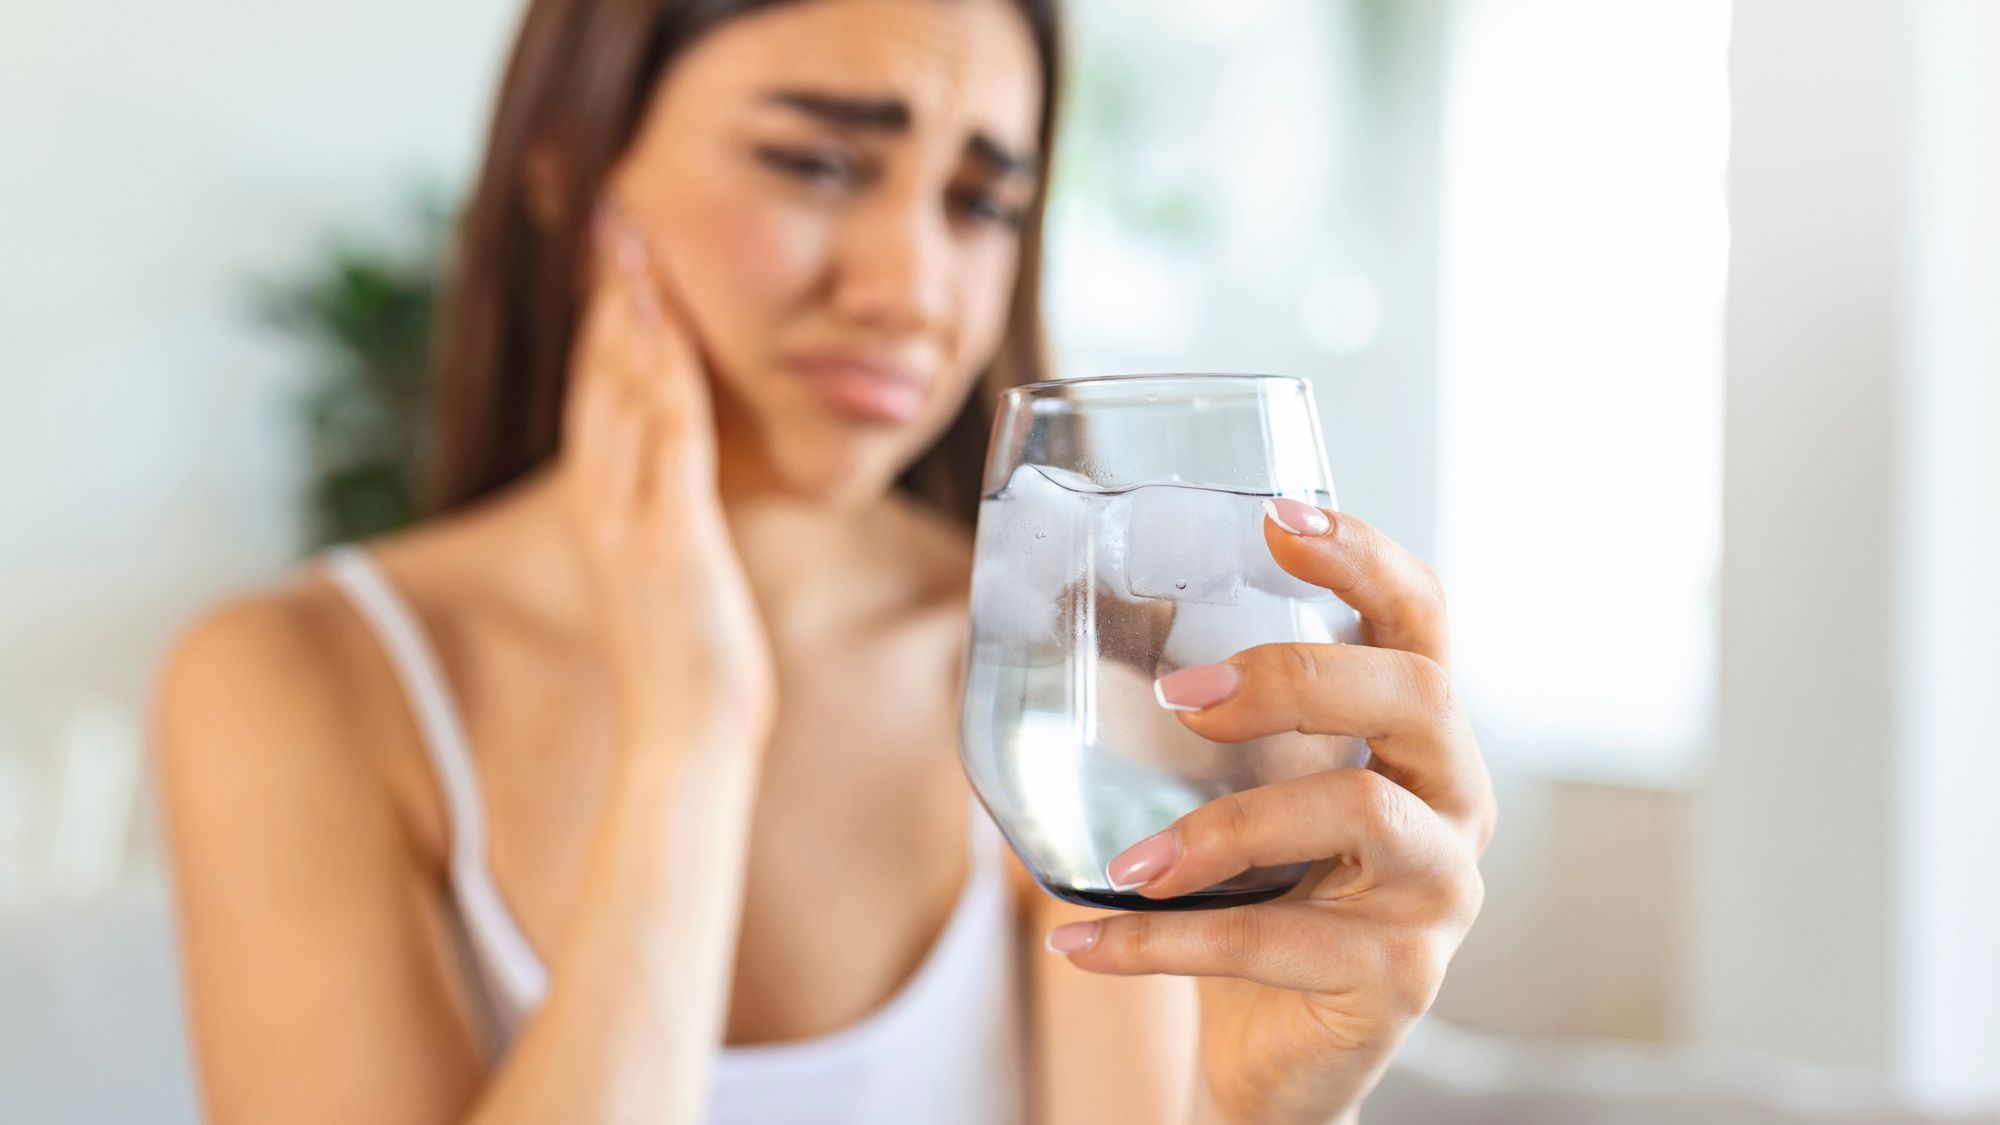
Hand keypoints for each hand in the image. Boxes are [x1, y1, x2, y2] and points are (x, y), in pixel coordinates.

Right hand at [559, 201, 774, 747]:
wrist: (688, 737)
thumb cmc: (694, 665)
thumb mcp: (677, 575)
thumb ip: (672, 522)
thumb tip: (686, 491)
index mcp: (603, 513)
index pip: (597, 399)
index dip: (603, 327)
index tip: (614, 265)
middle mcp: (603, 506)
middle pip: (597, 379)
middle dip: (606, 298)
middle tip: (611, 220)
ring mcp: (628, 519)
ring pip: (622, 394)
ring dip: (629, 316)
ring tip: (631, 244)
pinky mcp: (666, 537)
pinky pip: (664, 438)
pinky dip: (662, 375)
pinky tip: (666, 325)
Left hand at [1045, 498, 1493, 1124]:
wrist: (1278, 1050)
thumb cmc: (1259, 896)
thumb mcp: (1239, 794)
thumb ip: (1206, 722)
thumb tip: (1066, 630)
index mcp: (1419, 735)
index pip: (1421, 618)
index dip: (1364, 558)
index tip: (1278, 517)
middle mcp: (1454, 799)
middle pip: (1415, 693)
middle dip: (1294, 676)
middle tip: (1183, 700)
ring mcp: (1439, 889)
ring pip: (1357, 810)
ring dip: (1222, 827)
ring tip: (1126, 864)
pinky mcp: (1400, 977)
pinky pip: (1278, 941)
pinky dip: (1163, 944)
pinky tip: (1082, 941)